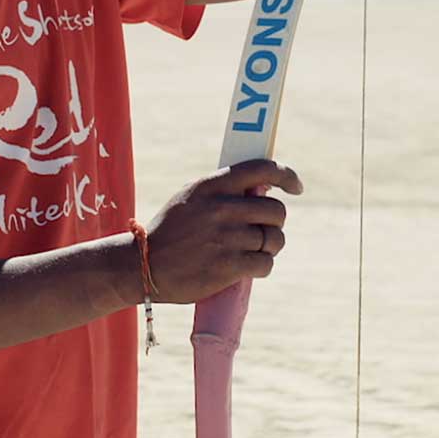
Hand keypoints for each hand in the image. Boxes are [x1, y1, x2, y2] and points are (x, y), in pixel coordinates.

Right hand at [141, 159, 301, 302]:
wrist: (143, 265)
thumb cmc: (170, 231)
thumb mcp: (191, 198)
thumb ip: (224, 191)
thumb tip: (263, 188)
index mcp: (212, 186)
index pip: (262, 170)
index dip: (287, 176)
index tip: (295, 187)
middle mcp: (221, 208)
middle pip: (277, 211)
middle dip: (275, 223)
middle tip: (264, 231)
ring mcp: (226, 238)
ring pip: (274, 240)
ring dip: (269, 248)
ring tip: (253, 252)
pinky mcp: (228, 266)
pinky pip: (265, 264)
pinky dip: (262, 267)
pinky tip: (247, 268)